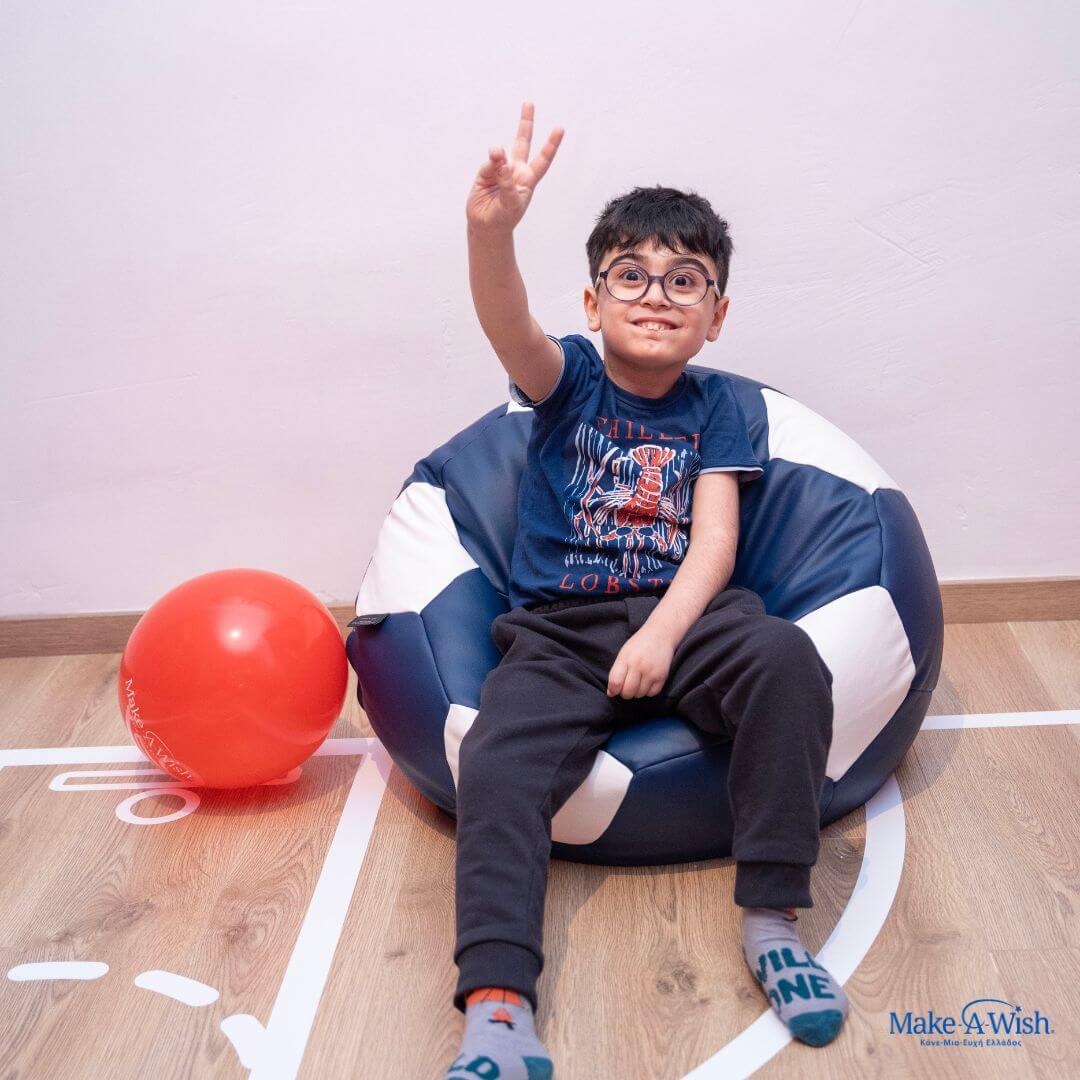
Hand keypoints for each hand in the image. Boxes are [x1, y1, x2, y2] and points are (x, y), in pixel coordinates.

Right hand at [466, 101, 563, 233]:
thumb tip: (501, 161)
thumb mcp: (510, 204)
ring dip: (498, 153)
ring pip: (501, 153)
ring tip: (496, 156)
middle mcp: (516, 171)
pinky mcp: (485, 172)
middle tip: (528, 103)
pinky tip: (489, 175)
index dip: (551, 145)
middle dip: (525, 123)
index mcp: (528, 179)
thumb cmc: (504, 218)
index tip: (560, 129)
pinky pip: (488, 164)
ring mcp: (500, 170)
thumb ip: (507, 182)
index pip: (543, 159)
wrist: (486, 226)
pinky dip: (489, 167)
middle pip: (522, 142)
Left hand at [607, 627, 674, 699]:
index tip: (615, 690)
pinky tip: (647, 682)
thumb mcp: (623, 653)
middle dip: (625, 692)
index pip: (615, 682)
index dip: (613, 690)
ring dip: (637, 691)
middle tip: (627, 685)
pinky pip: (652, 693)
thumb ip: (616, 672)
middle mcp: (638, 666)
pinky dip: (648, 691)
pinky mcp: (662, 676)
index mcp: (626, 659)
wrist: (661, 634)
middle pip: (627, 692)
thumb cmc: (639, 645)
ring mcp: (651, 672)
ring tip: (638, 680)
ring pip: (639, 694)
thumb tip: (611, 693)